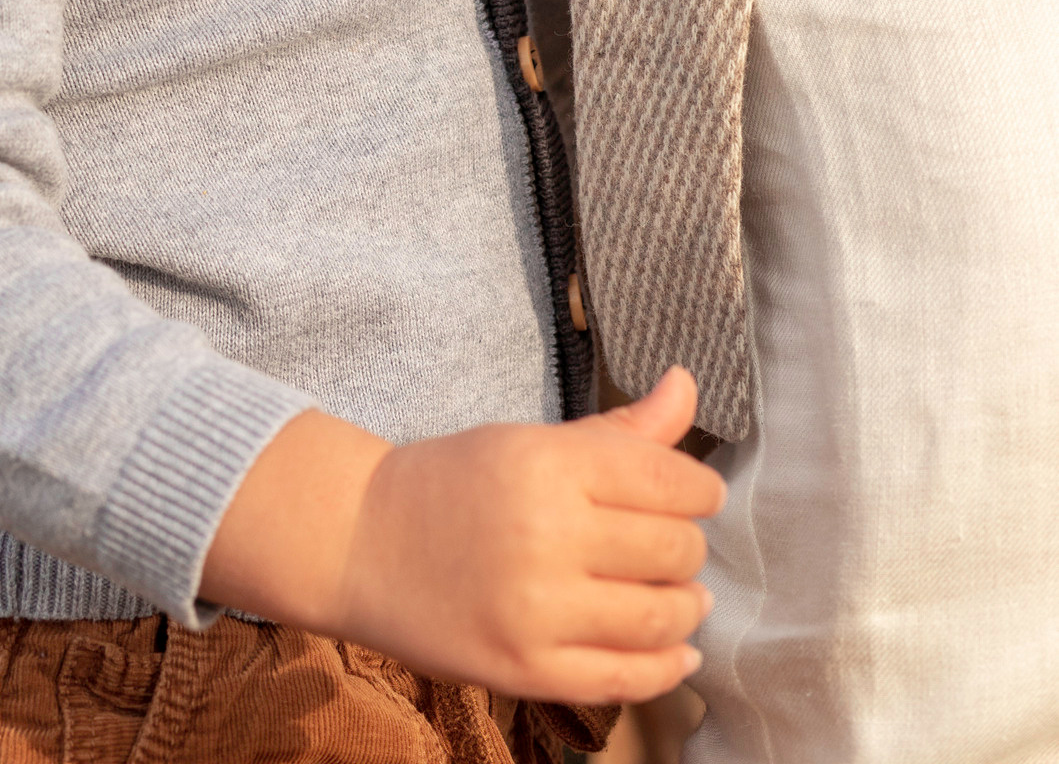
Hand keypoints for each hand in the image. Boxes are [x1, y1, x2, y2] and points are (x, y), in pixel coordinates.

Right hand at [202, 368, 722, 706]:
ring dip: (685, 606)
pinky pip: (628, 678)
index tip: (699, 494)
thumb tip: (688, 384)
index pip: (669, 481)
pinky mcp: (525, 670)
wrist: (360, 542)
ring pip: (661, 616)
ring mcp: (537, 611)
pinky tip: (677, 649)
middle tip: (672, 544)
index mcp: (548, 464)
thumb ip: (618, 428)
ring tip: (680, 596)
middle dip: (687, 547)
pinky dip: (668, 666)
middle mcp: (546, 535)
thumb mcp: (530, 440)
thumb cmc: (454, 482)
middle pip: (674, 550)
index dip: (701, 490)